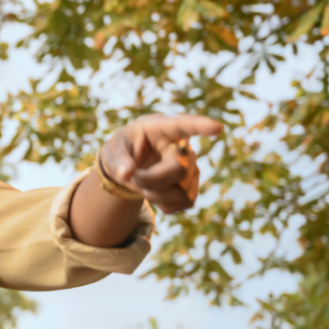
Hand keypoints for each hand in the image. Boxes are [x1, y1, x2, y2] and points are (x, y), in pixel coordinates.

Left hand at [100, 114, 222, 213]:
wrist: (129, 169)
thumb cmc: (122, 152)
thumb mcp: (112, 153)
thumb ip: (117, 161)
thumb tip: (126, 173)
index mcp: (160, 128)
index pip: (183, 125)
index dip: (200, 126)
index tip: (216, 127)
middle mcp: (181, 146)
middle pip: (179, 168)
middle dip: (151, 179)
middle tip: (132, 177)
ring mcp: (191, 168)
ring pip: (182, 190)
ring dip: (154, 193)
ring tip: (142, 182)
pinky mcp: (193, 188)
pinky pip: (185, 203)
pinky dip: (163, 204)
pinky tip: (154, 192)